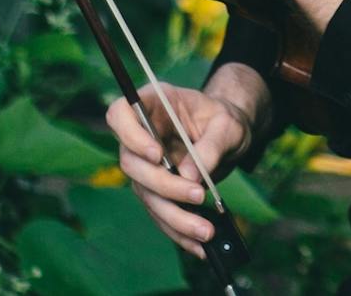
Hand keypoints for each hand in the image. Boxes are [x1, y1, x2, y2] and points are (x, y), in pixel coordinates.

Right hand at [105, 73, 261, 258]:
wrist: (230, 135)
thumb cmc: (226, 121)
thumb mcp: (228, 125)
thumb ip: (210, 145)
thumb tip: (190, 177)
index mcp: (154, 105)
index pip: (120, 114)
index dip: (131, 136)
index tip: (156, 154)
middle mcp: (142, 137)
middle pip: (132, 164)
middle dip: (164, 185)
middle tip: (198, 195)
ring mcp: (146, 166)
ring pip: (146, 196)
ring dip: (174, 218)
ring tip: (205, 232)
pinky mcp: (156, 191)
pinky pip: (161, 214)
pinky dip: (179, 232)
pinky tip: (199, 246)